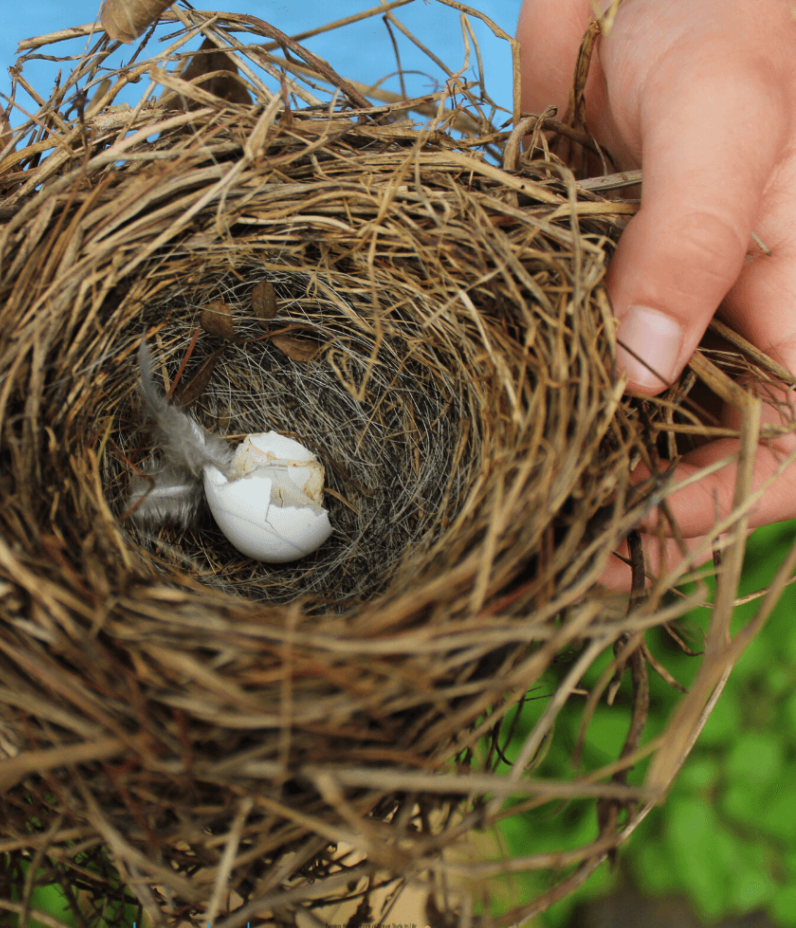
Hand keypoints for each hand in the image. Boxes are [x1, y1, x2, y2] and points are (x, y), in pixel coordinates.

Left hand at [518, 0, 795, 587]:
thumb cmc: (732, 20)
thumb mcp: (727, 126)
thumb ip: (693, 244)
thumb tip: (643, 372)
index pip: (776, 457)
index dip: (709, 517)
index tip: (625, 550)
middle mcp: (725, 332)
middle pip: (686, 462)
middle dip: (620, 521)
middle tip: (533, 566)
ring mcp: (653, 319)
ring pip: (617, 432)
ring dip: (563, 481)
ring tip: (490, 526)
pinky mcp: (589, 298)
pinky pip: (559, 374)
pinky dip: (523, 413)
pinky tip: (469, 443)